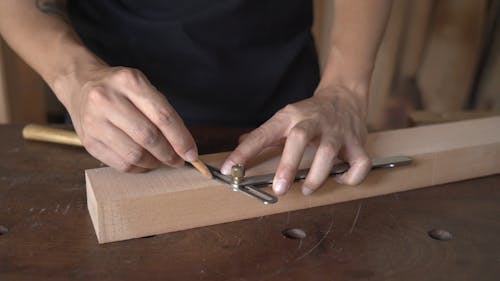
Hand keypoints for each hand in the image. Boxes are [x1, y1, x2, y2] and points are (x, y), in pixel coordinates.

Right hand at [60, 66, 197, 171]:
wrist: (80, 84)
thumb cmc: (121, 89)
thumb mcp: (143, 88)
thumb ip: (164, 114)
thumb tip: (186, 148)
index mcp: (129, 81)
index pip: (163, 116)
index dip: (181, 139)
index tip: (192, 154)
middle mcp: (108, 99)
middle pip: (148, 137)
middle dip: (169, 154)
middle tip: (178, 160)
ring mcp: (94, 121)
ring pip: (134, 154)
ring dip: (154, 163)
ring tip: (161, 160)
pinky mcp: (87, 141)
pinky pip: (120, 164)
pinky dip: (138, 168)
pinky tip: (145, 162)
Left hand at [221, 85, 370, 194]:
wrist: (344, 94)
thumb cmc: (310, 112)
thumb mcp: (284, 118)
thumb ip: (263, 136)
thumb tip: (238, 151)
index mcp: (289, 117)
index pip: (262, 134)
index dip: (244, 152)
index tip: (229, 169)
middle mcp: (312, 122)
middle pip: (298, 138)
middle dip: (287, 166)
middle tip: (279, 189)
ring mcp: (336, 132)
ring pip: (328, 152)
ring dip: (317, 176)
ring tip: (307, 188)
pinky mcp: (356, 142)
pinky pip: (359, 163)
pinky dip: (351, 177)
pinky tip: (339, 179)